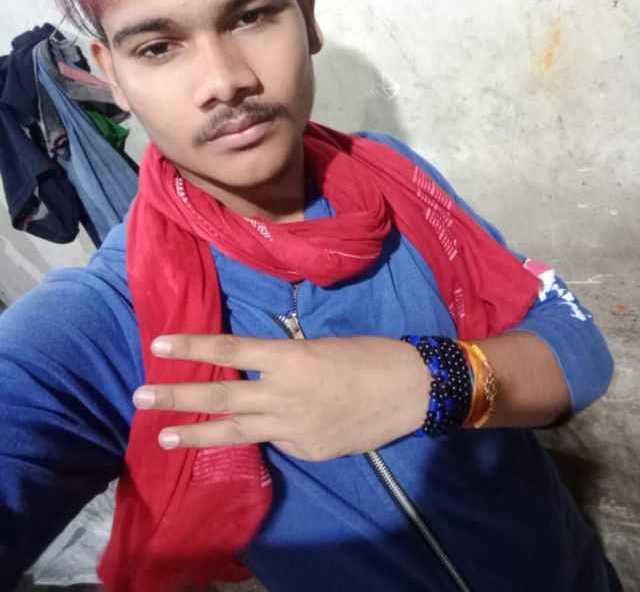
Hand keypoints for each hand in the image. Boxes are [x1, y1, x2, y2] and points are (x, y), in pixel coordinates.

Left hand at [133, 335, 429, 460]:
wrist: (411, 391)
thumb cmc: (369, 354)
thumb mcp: (321, 346)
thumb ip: (286, 361)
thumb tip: (262, 370)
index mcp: (289, 358)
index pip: (229, 352)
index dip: (192, 348)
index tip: (159, 346)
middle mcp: (284, 394)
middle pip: (221, 397)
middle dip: (177, 397)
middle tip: (140, 397)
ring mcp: (294, 428)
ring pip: (236, 432)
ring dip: (197, 433)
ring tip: (164, 436)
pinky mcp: (307, 451)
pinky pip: (276, 441)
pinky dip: (263, 435)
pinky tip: (259, 431)